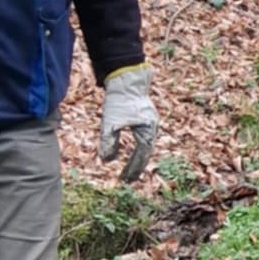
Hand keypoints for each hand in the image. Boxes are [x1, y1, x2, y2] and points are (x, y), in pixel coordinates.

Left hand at [100, 65, 157, 182]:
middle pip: (145, 153)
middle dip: (136, 167)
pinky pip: (143, 138)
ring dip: (137, 158)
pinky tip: (130, 150)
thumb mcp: (110, 122)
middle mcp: (152, 128)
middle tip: (128, 180)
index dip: (133, 169)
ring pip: (145, 146)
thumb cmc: (119, 100)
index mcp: (147, 131)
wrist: (126, 78)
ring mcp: (150, 122)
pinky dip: (137, 148)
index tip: (124, 181)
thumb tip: (107, 161)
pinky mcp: (145, 117)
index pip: (141, 156)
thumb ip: (108, 142)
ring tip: (130, 169)